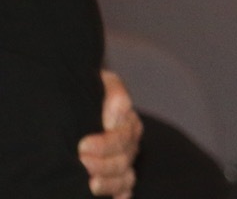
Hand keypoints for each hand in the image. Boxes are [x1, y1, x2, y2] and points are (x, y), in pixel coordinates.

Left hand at [78, 71, 140, 198]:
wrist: (74, 105)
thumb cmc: (87, 93)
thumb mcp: (101, 83)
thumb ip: (113, 92)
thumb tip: (117, 113)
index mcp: (127, 123)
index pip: (124, 137)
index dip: (105, 144)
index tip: (82, 145)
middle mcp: (128, 145)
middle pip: (124, 160)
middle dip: (102, 164)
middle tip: (79, 163)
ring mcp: (123, 164)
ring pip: (125, 179)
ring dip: (109, 184)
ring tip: (89, 185)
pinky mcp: (115, 180)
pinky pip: (124, 192)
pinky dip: (119, 197)